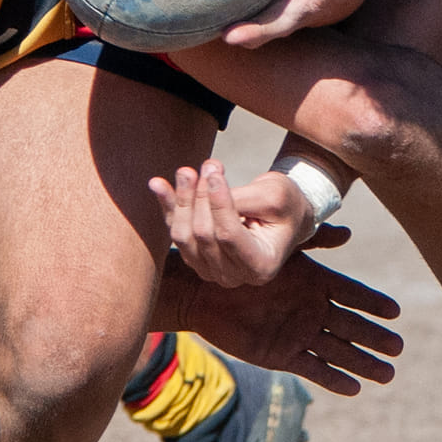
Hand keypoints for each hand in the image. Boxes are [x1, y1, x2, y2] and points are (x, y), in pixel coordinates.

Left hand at [150, 159, 311, 286]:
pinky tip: (157, 184)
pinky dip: (167, 206)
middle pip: (204, 235)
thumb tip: (206, 182)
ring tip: (186, 172)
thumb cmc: (284, 205)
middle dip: (202, 197)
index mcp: (261, 266)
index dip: (218, 203)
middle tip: (209, 165)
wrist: (282, 216)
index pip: (229, 236)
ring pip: (184, 236)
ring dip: (182, 200)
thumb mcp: (274, 196)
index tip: (215, 173)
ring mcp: (210, 270)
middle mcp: (233, 276)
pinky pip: (174, 230)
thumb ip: (242, 197)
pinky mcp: (194, 256)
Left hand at [174, 239, 401, 396]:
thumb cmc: (241, 261)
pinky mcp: (281, 355)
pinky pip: (313, 369)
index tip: (396, 312)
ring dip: (362, 363)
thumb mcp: (282, 250)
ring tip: (388, 375)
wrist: (203, 290)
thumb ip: (315, 242)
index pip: (352, 295)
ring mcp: (298, 334)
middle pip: (351, 327)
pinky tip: (354, 387)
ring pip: (338, 351)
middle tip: (399, 349)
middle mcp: (311, 310)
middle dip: (375, 338)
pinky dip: (333, 378)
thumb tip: (349, 233)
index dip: (373, 304)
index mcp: (314, 284)